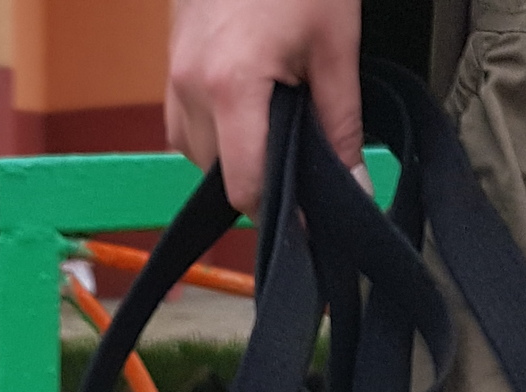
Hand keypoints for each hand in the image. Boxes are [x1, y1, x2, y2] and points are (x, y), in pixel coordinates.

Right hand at [165, 0, 365, 216]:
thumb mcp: (335, 42)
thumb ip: (342, 124)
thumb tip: (354, 187)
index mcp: (231, 87)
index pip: (243, 187)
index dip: (277, 210)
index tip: (307, 216)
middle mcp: (191, 87)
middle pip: (219, 175)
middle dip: (258, 175)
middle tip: (299, 152)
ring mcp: (174, 73)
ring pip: (196, 152)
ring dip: (231, 153)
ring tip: (272, 120)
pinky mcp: (170, 60)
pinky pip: (185, 121)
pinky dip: (213, 127)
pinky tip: (245, 103)